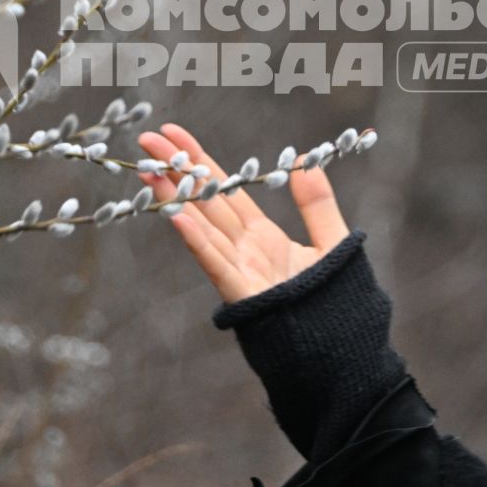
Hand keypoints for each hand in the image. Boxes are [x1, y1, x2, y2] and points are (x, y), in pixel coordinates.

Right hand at [138, 122, 363, 304]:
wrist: (341, 352)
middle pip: (204, 202)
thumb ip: (317, 204)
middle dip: (175, 171)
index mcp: (261, 235)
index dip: (199, 160)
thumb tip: (307, 162)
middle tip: (146, 141)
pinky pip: (217, 265)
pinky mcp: (244, 296)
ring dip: (175, 199)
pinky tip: (177, 216)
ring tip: (149, 170)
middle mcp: (243, 250)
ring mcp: (240, 271)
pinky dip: (197, 242)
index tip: (174, 134)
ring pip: (202, 229)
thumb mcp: (332, 242)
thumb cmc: (335, 303)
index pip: (224, 189)